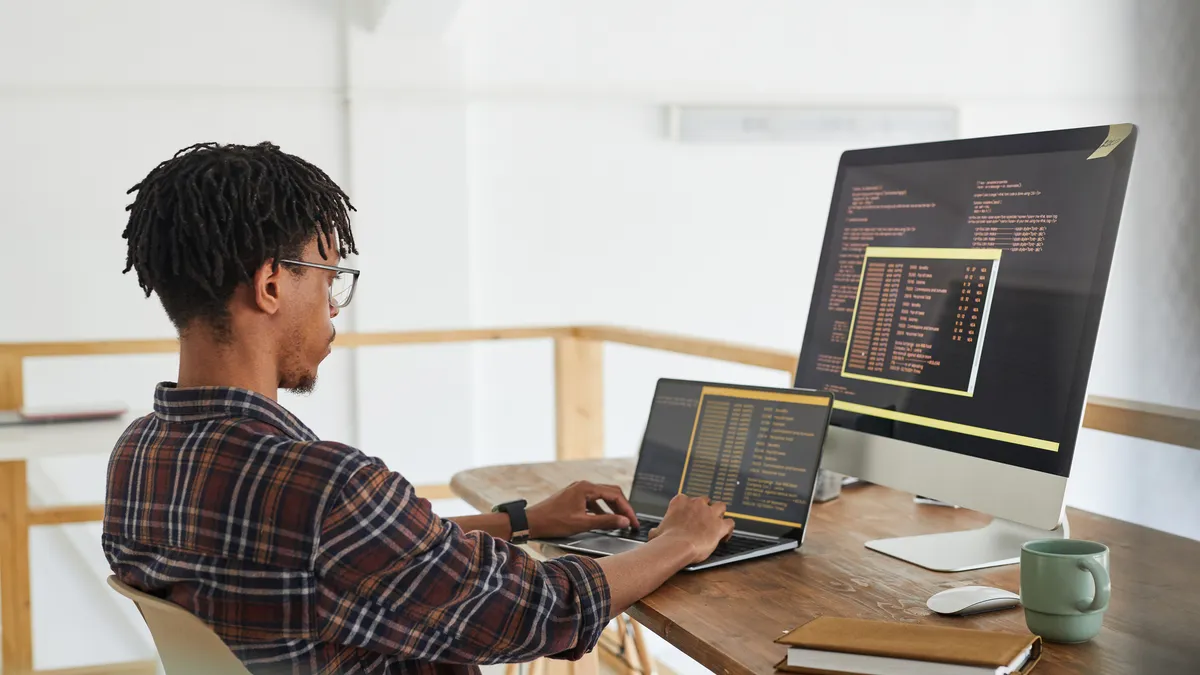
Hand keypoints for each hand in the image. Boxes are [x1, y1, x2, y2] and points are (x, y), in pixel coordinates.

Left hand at [525, 481, 639, 538]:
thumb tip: (624, 521)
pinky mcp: (574, 497)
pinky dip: (601, 510)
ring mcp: (578, 490)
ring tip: (621, 522)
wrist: (531, 522)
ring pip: (602, 497)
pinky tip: (604, 521)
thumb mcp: (582, 523)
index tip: (634, 522)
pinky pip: (593, 501)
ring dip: (613, 509)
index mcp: (587, 488)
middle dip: (623, 507)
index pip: (615, 495)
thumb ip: (606, 522)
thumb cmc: (553, 522)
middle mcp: (583, 485)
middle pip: (611, 493)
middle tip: (631, 521)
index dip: (627, 509)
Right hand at [648, 494, 734, 563]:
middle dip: (705, 509)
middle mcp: (696, 504)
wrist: (677, 546)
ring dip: (719, 514)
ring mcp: (710, 513)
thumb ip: (657, 530)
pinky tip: (725, 536)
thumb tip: (653, 534)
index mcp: (680, 502)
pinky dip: (729, 529)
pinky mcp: (720, 525)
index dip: (689, 509)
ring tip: (716, 524)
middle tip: (702, 520)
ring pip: (721, 507)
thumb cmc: (666, 540)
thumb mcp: (656, 532)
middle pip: (705, 501)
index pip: (687, 499)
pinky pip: (730, 523)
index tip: (689, 516)